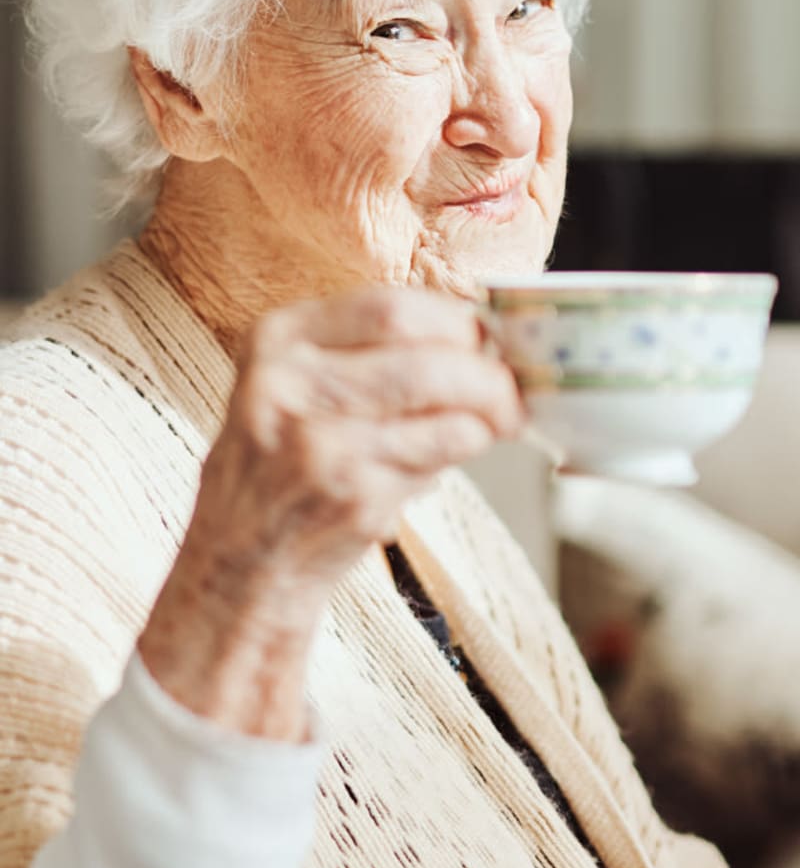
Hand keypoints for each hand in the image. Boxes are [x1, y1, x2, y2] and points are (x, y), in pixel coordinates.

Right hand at [139, 286, 522, 735]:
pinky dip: (465, 448)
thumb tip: (482, 341)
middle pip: (423, 354)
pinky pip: (440, 455)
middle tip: (511, 386)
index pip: (389, 307)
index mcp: (278, 341)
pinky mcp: (351, 495)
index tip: (487, 338)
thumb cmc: (287, 466)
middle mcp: (289, 385)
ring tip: (499, 420)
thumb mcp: (298, 388)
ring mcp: (318, 444)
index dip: (455, 320)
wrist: (241, 559)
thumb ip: (372, 356)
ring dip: (488, 412)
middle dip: (484, 369)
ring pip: (441, 403)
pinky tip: (459, 452)